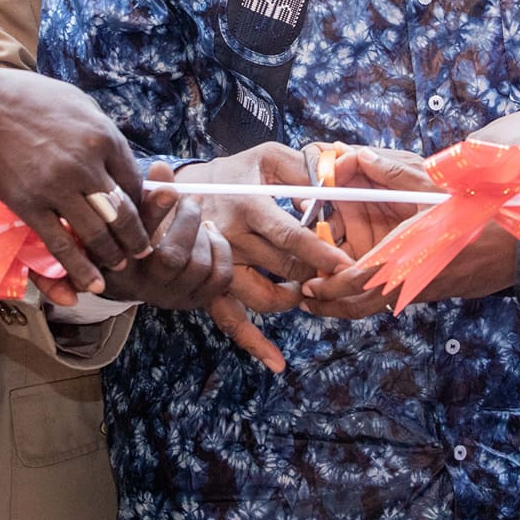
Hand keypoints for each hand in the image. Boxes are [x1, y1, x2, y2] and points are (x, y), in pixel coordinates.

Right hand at [0, 67, 151, 294]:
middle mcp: (85, 165)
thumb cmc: (29, 98)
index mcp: (102, 137)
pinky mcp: (28, 205)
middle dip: (137, 237)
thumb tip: (118, 160)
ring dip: (112, 255)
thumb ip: (101, 134)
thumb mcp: (79, 104)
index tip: (142, 214)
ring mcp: (56, 187)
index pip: (134, 181)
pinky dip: (79, 268)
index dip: (141, 203)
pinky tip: (92, 282)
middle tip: (143, 249)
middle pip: (122, 213)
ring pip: (96, 233)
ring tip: (120, 264)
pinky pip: (60, 245)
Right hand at [98, 166, 233, 311]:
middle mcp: (142, 285)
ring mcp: (169, 296)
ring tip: (199, 222)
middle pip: (173, 257)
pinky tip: (210, 236)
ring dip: (204, 236)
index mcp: (119, 259)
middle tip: (191, 200)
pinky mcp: (193, 300)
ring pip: (199, 266)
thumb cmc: (133, 236)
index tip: (171, 191)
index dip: (155, 212)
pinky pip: (219, 277)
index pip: (136, 236)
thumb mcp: (132, 214)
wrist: (135, 276)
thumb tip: (162, 165)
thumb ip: (147, 192)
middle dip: (188, 221)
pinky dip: (221, 251)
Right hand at [177, 142, 354, 372]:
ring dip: (291, 299)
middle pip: (283, 269)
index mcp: (247, 205)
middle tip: (336, 275)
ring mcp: (218, 266)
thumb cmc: (230, 173)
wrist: (173, 193)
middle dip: (315, 276)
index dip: (320, 252)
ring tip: (304, 288)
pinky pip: (231, 320)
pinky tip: (276, 362)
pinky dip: (254, 343)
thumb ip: (303, 167)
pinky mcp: (209, 287)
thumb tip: (334, 182)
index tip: (346, 265)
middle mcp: (230, 239)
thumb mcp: (266, 157)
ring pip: (262, 298)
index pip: (289, 234)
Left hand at [298, 144, 519, 316]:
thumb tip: (357, 155)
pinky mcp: (423, 290)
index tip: (311, 283)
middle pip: (358, 303)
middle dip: (328, 303)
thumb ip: (393, 173)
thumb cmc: (476, 215)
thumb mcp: (434, 189)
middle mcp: (407, 278)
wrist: (515, 246)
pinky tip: (353, 287)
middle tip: (305, 296)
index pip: (357, 279)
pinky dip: (362, 300)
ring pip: (370, 307)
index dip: (330, 285)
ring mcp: (415, 288)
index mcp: (406, 254)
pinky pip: (384, 301)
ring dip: (343, 305)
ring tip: (319, 298)